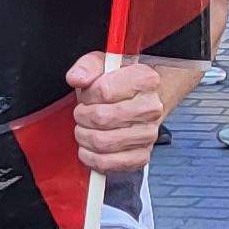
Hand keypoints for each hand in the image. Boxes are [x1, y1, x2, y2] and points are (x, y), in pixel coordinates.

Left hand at [67, 53, 169, 176]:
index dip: (88, 95)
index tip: (88, 95)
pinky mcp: (141, 156)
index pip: (104, 91)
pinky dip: (91, 158)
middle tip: (81, 113)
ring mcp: (148, 134)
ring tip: (84, 129)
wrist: (138, 102)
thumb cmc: (117, 84)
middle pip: (102, 118)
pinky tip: (89, 148)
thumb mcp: (101, 65)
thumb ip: (86, 68)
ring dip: (84, 136)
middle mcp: (152, 108)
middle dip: (82, 116)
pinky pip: (109, 163)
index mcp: (146, 80)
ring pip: (103, 142)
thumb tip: (77, 79)